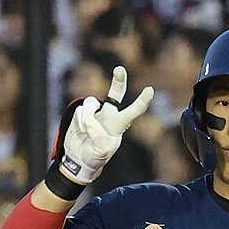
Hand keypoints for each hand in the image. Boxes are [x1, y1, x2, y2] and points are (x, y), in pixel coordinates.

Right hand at [56, 67, 153, 185]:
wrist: (77, 158)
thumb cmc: (94, 157)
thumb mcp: (101, 151)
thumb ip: (98, 136)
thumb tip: (91, 121)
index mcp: (119, 126)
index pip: (133, 112)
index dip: (142, 101)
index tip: (150, 90)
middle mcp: (109, 115)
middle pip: (116, 93)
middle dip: (118, 81)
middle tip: (120, 69)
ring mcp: (96, 112)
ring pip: (90, 106)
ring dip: (86, 119)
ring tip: (86, 133)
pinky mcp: (82, 112)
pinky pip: (80, 110)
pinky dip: (79, 121)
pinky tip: (80, 131)